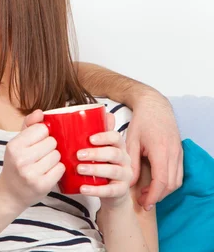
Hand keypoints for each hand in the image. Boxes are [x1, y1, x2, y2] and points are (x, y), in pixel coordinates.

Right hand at [0, 110, 64, 209]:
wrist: (10, 193)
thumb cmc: (16, 164)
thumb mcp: (17, 144)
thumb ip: (29, 126)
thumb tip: (40, 112)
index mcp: (14, 146)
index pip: (41, 129)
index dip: (44, 134)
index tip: (38, 141)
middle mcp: (21, 159)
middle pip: (52, 142)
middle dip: (50, 147)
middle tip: (41, 155)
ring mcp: (31, 174)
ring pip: (57, 155)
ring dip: (55, 159)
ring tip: (45, 164)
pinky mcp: (42, 185)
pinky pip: (61, 169)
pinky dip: (58, 169)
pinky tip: (49, 172)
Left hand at [76, 113, 132, 208]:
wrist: (112, 192)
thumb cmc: (102, 165)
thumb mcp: (99, 149)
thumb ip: (95, 133)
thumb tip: (89, 112)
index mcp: (118, 147)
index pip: (116, 138)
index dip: (104, 137)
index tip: (90, 138)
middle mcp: (124, 160)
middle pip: (114, 154)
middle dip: (96, 153)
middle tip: (79, 154)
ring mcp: (125, 176)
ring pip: (113, 171)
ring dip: (95, 169)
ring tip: (79, 169)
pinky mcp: (121, 191)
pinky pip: (110, 190)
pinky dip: (96, 190)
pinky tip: (83, 189)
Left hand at [126, 91, 182, 209]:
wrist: (155, 105)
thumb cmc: (141, 121)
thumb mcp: (131, 140)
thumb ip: (132, 162)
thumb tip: (129, 182)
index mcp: (161, 151)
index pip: (161, 181)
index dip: (153, 195)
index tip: (144, 203)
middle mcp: (173, 154)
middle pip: (171, 184)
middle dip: (158, 196)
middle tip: (143, 202)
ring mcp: (179, 153)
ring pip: (176, 180)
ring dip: (164, 191)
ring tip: (148, 194)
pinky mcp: (179, 152)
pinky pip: (178, 173)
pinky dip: (168, 182)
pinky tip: (155, 183)